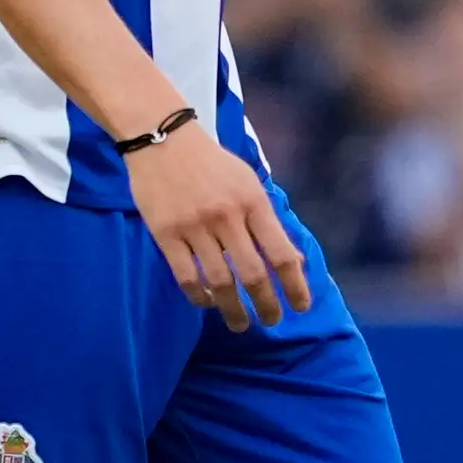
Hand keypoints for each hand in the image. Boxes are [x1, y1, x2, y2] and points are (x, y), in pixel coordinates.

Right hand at [125, 119, 310, 332]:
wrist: (162, 138)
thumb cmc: (210, 162)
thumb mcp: (248, 181)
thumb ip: (267, 219)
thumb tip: (293, 260)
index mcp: (253, 201)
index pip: (281, 253)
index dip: (295, 286)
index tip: (301, 307)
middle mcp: (227, 216)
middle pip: (253, 274)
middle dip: (267, 305)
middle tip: (271, 321)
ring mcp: (194, 226)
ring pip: (220, 282)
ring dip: (234, 309)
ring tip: (240, 324)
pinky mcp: (166, 234)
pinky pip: (187, 276)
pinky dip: (200, 296)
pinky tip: (208, 303)